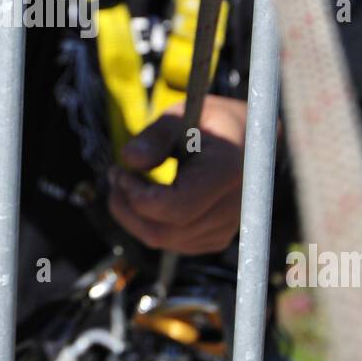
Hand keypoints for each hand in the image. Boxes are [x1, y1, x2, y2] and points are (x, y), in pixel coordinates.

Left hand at [107, 95, 247, 255]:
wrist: (245, 142)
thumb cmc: (209, 125)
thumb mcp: (181, 117)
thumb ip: (155, 137)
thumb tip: (129, 160)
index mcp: (227, 171)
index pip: (176, 207)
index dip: (137, 196)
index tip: (120, 172)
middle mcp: (233, 207)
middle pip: (163, 232)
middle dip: (128, 209)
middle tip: (115, 177)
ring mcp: (227, 228)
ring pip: (164, 242)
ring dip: (135, 218)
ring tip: (127, 183)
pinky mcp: (217, 238)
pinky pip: (174, 243)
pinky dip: (152, 225)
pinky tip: (149, 199)